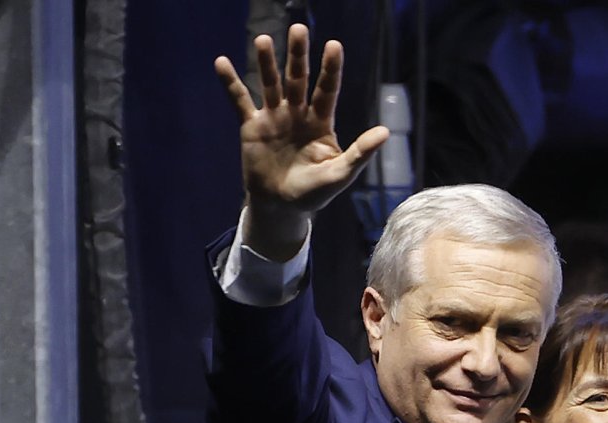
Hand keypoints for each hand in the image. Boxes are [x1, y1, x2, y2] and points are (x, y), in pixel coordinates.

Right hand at [215, 24, 388, 259]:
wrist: (281, 207)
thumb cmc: (315, 192)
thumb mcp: (340, 174)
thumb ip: (361, 152)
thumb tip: (386, 132)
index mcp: (321, 122)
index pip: (327, 89)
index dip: (330, 68)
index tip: (334, 45)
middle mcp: (297, 114)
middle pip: (298, 79)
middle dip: (298, 55)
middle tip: (298, 29)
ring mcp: (274, 118)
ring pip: (270, 84)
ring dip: (266, 63)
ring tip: (263, 40)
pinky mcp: (251, 127)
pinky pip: (239, 100)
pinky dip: (230, 83)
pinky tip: (221, 62)